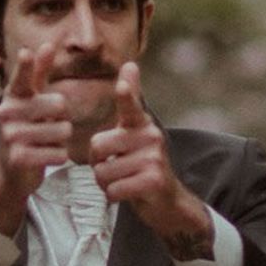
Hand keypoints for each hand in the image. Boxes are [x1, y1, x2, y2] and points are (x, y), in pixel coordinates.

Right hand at [0, 43, 70, 236]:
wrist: (9, 169)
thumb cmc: (25, 126)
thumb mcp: (30, 99)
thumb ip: (39, 72)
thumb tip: (48, 43)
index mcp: (13, 95)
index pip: (22, 77)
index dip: (26, 66)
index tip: (26, 52)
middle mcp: (8, 113)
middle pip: (60, 104)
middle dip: (63, 117)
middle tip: (48, 126)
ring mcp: (11, 136)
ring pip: (63, 130)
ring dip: (61, 139)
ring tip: (45, 142)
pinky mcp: (19, 157)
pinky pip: (59, 153)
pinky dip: (58, 156)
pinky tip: (45, 157)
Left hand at [90, 62, 213, 252]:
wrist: (168, 201)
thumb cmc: (142, 165)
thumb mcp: (134, 133)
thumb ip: (128, 105)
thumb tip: (131, 64)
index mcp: (141, 123)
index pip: (131, 104)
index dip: (127, 92)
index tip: (124, 78)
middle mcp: (150, 136)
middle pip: (97, 146)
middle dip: (97, 163)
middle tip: (114, 168)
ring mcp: (153, 158)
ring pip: (102, 172)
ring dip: (105, 183)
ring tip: (124, 181)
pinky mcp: (152, 180)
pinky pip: (113, 190)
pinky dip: (113, 196)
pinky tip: (128, 193)